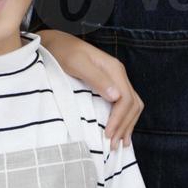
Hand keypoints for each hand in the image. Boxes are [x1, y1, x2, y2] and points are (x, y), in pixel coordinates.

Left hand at [37, 30, 141, 147]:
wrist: (55, 42)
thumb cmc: (62, 52)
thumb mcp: (76, 63)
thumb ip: (95, 78)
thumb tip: (115, 96)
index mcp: (114, 69)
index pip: (126, 99)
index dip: (119, 120)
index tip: (108, 135)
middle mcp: (118, 74)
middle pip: (132, 104)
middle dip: (125, 126)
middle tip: (114, 146)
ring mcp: (115, 79)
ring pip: (132, 106)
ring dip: (127, 125)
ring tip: (120, 144)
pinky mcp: (109, 84)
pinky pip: (125, 104)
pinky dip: (125, 120)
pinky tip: (121, 131)